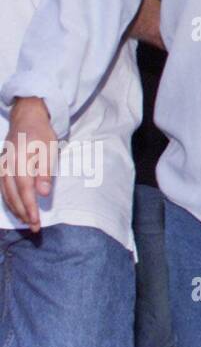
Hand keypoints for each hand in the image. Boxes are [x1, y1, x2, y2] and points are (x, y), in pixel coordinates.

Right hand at [1, 97, 57, 230]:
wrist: (26, 118)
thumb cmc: (42, 134)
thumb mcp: (49, 149)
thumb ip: (45, 172)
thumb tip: (43, 193)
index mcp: (20, 160)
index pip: (24, 189)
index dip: (30, 207)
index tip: (36, 221)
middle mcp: (6, 166)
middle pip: (13, 195)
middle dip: (23, 213)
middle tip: (34, 228)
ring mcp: (0, 167)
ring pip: (6, 194)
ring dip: (16, 209)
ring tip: (27, 222)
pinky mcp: (0, 168)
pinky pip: (2, 189)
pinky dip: (9, 201)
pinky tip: (16, 209)